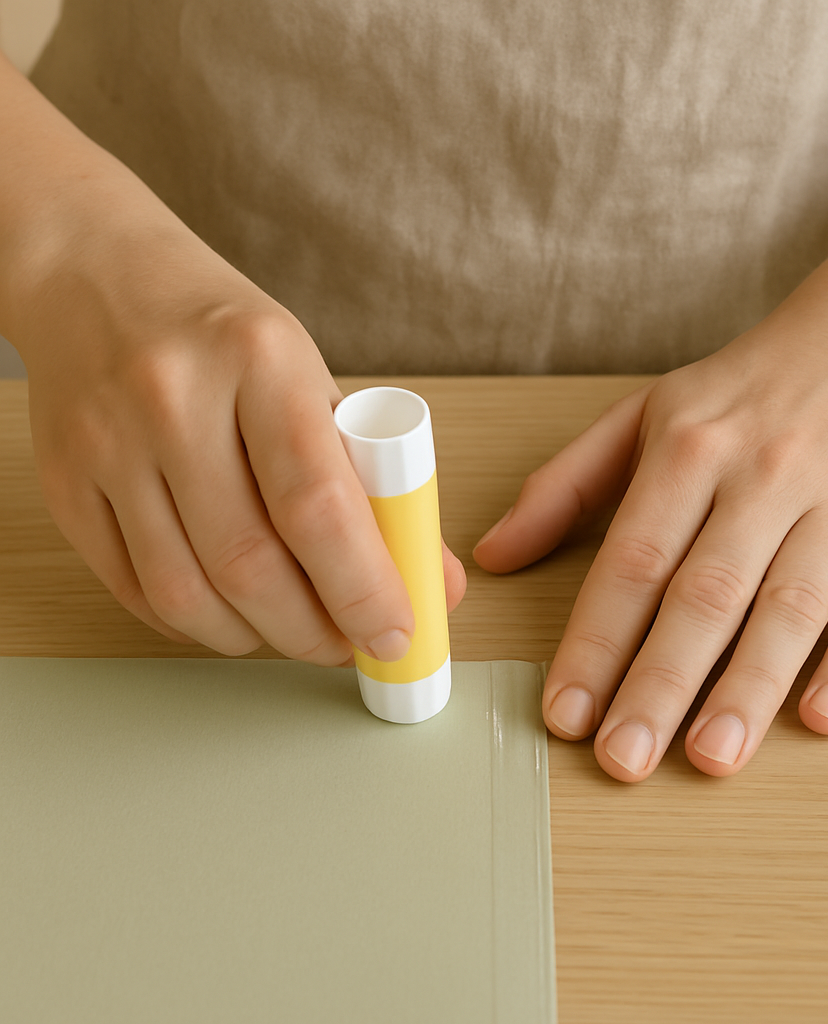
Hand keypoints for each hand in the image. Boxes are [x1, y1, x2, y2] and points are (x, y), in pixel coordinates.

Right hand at [19, 226, 465, 660]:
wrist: (97, 277)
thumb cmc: (225, 334)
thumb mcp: (312, 378)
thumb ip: (371, 479)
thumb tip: (431, 576)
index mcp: (259, 357)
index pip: (318, 503)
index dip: (363, 588)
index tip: (395, 633)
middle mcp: (173, 398)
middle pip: (250, 563)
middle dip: (314, 631)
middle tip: (350, 645)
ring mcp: (109, 444)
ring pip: (187, 593)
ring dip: (258, 637)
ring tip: (297, 632)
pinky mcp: (66, 483)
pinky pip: (136, 591)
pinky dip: (197, 622)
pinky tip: (233, 614)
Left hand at [474, 277, 827, 778]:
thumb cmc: (750, 385)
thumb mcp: (645, 413)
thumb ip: (565, 485)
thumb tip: (495, 554)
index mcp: (689, 448)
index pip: (632, 560)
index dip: (595, 642)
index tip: (565, 711)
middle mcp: (763, 475)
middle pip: (705, 594)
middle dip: (659, 684)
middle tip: (623, 759)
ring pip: (788, 606)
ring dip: (747, 688)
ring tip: (709, 758)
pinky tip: (822, 717)